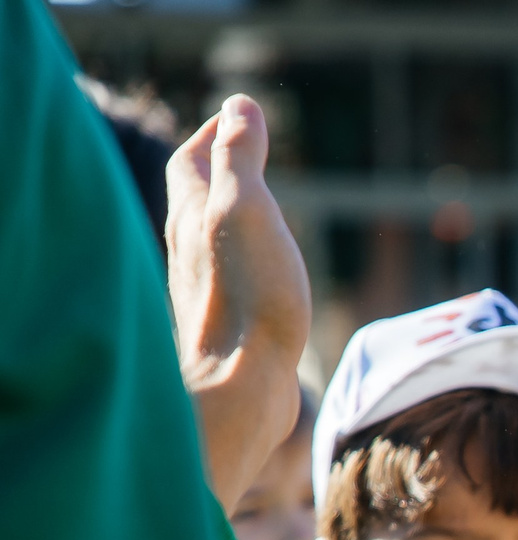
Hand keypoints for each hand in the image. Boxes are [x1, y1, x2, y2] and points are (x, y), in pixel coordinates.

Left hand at [164, 96, 311, 511]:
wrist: (242, 386)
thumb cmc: (248, 298)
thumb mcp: (246, 210)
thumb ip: (239, 157)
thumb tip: (237, 105)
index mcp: (192, 215)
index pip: (194, 160)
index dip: (214, 133)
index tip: (238, 118)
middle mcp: (187, 249)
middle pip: (194, 196)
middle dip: (218, 170)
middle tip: (245, 154)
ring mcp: (204, 289)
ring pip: (207, 237)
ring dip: (229, 215)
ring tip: (257, 207)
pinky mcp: (224, 324)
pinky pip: (227, 275)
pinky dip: (241, 257)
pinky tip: (259, 272)